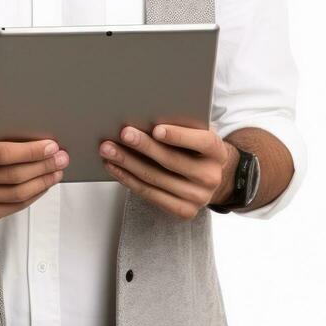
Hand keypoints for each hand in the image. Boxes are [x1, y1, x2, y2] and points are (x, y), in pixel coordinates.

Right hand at [0, 125, 70, 227]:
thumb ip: (6, 135)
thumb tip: (43, 139)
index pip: (2, 153)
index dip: (31, 151)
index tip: (52, 146)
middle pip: (13, 175)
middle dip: (43, 166)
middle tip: (62, 158)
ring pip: (17, 194)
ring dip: (43, 182)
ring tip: (57, 171)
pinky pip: (15, 207)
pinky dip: (34, 195)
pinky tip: (44, 185)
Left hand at [99, 123, 234, 220]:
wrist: (209, 176)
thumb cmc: (194, 147)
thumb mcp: (196, 132)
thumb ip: (181, 125)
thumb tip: (145, 114)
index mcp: (217, 151)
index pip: (201, 142)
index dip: (179, 136)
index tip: (156, 129)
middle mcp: (210, 176)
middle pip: (171, 161)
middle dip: (144, 146)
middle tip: (123, 134)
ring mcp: (198, 197)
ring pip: (155, 178)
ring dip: (127, 162)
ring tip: (108, 149)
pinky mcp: (183, 211)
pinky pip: (149, 194)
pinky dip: (128, 179)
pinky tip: (114, 166)